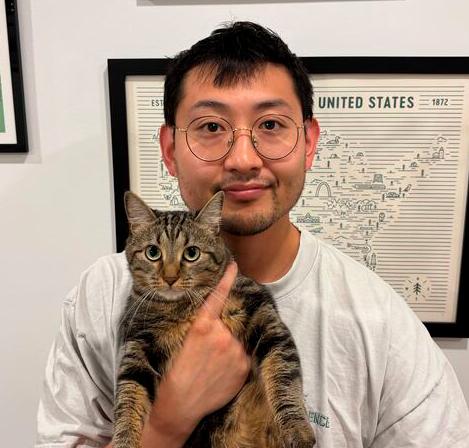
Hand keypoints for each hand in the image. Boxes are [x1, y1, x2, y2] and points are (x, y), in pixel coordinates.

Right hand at [142, 262, 250, 446]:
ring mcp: (235, 351)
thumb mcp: (184, 342)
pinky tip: (220, 373)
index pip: (217, 297)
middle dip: (225, 330)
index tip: (233, 265)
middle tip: (211, 349)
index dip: (226, 279)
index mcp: (202, 326)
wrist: (180, 405)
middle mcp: (222, 335)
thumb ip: (206, 328)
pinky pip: (243, 356)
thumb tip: (222, 322)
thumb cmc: (176, 374)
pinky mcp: (243, 367)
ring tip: (212, 365)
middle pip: (230, 322)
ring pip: (238, 340)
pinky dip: (235, 360)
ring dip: (230, 347)